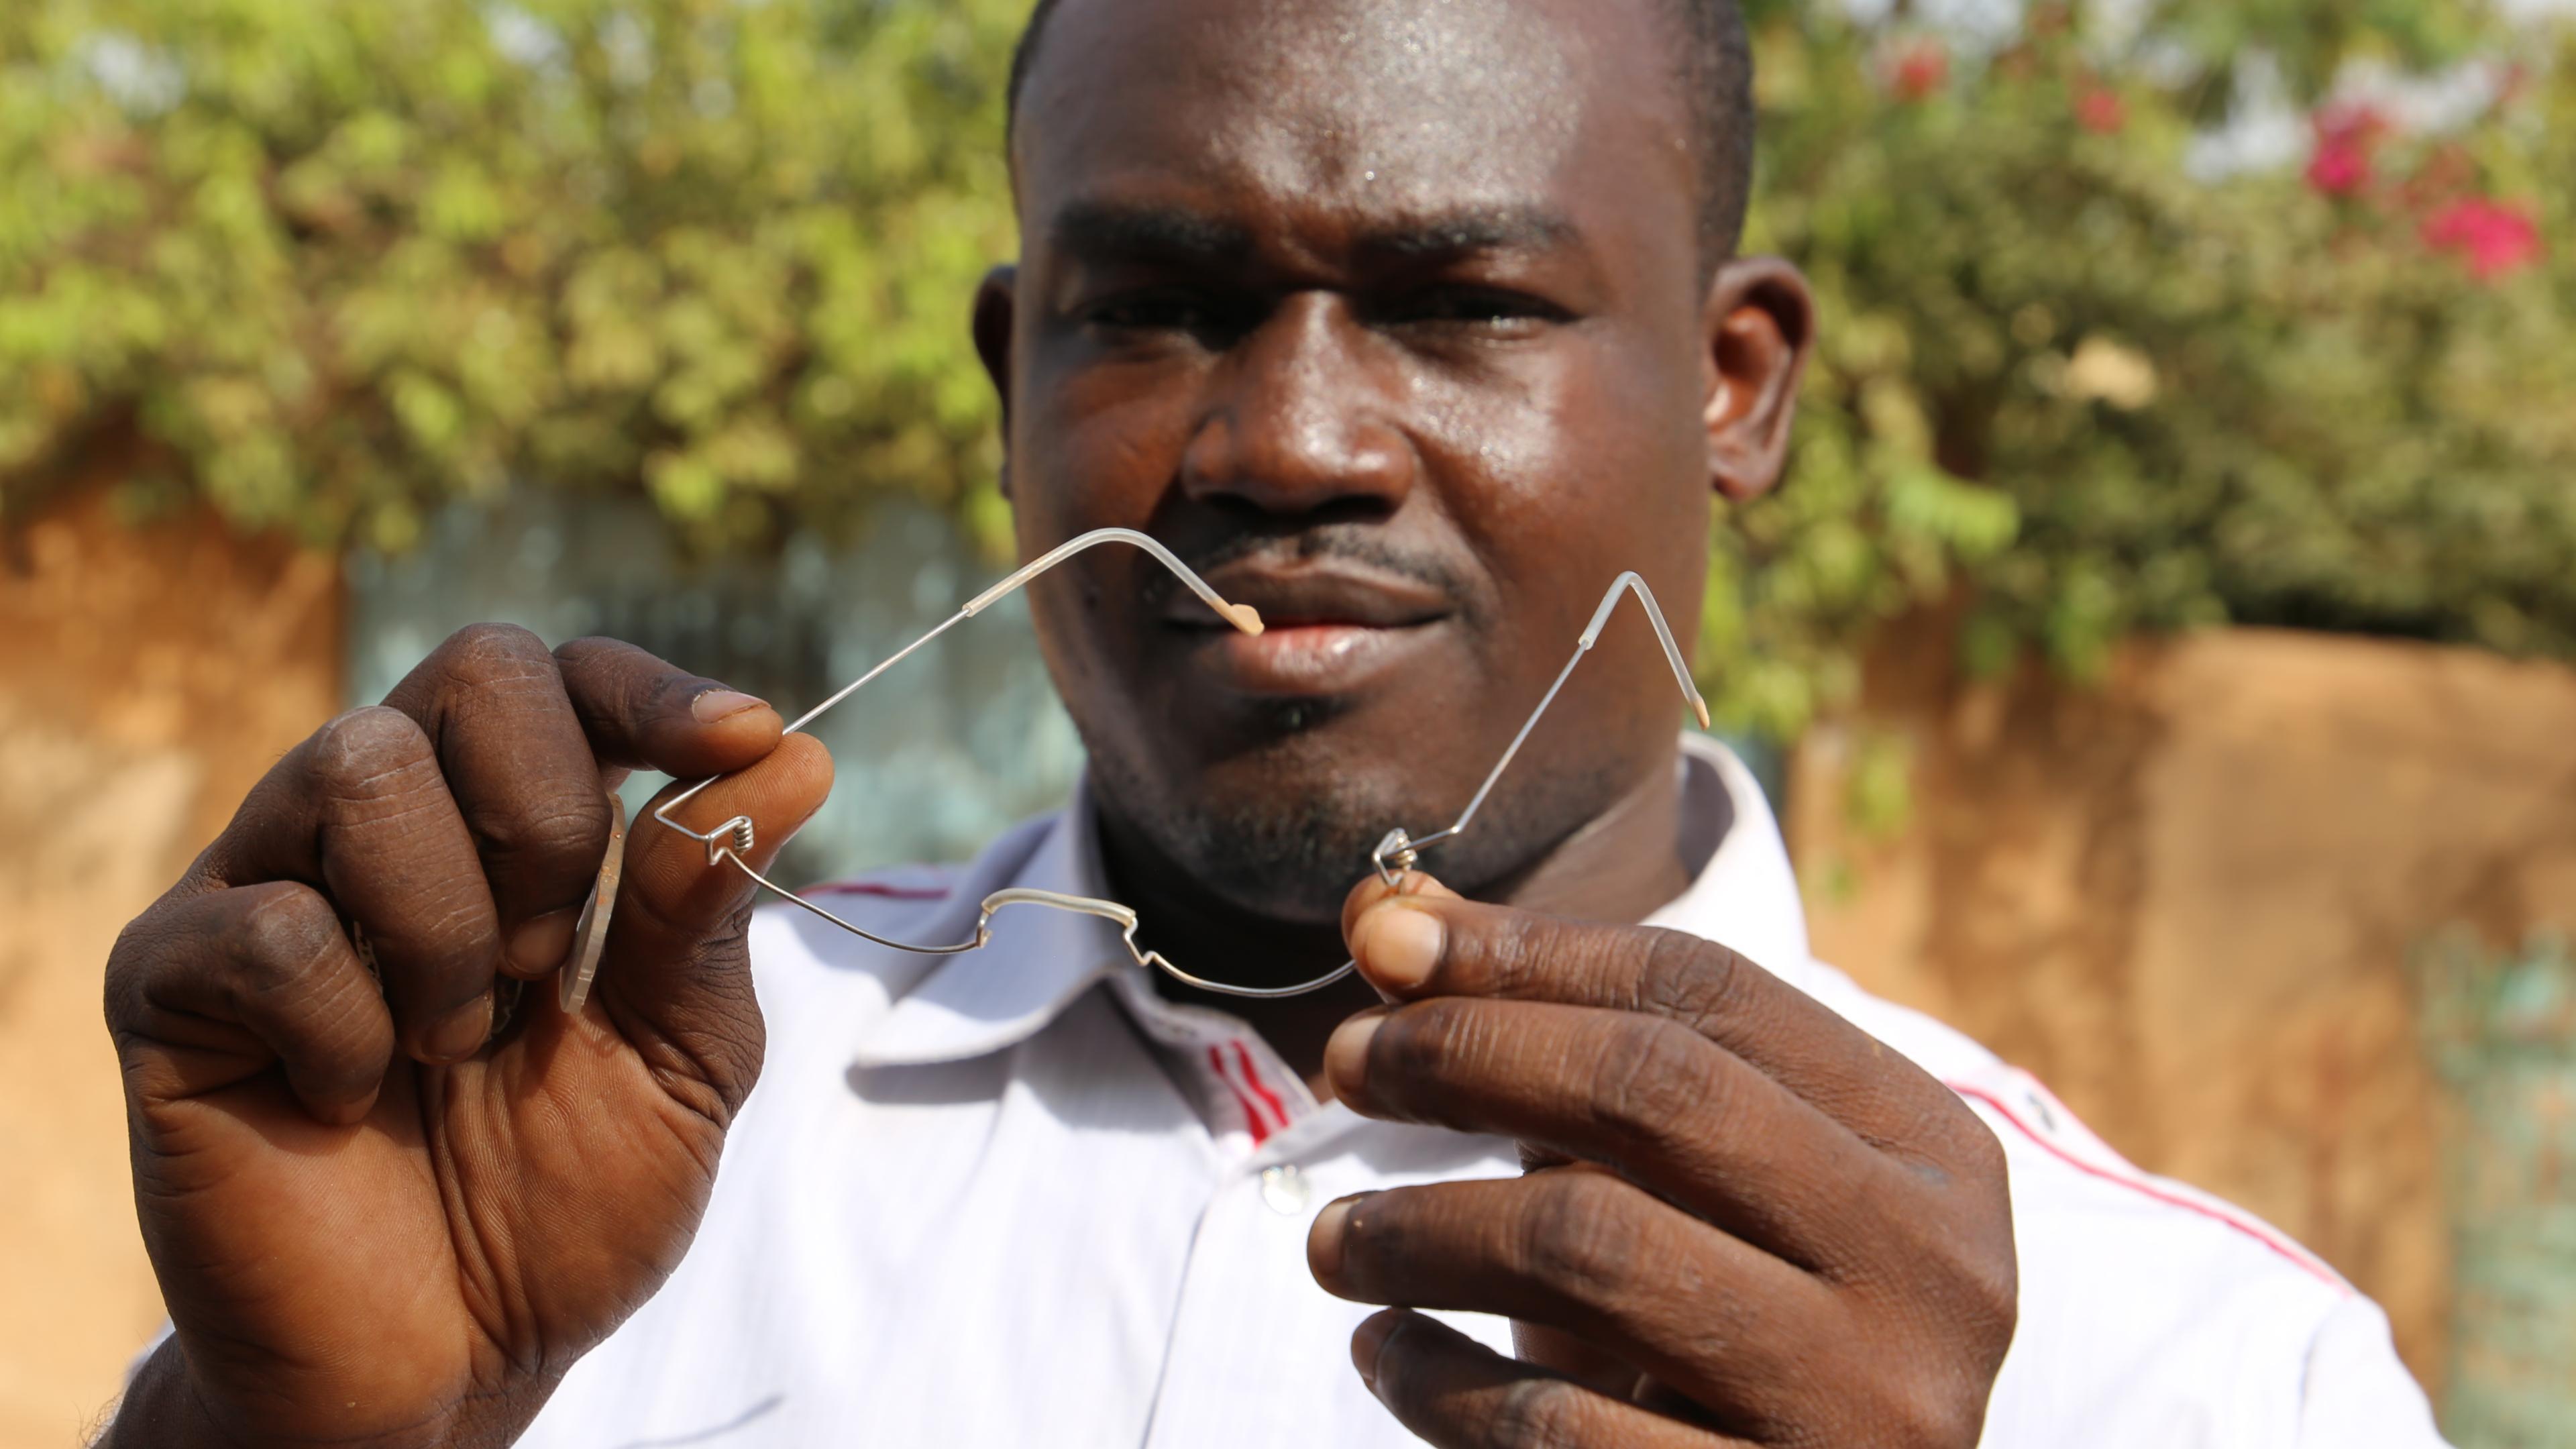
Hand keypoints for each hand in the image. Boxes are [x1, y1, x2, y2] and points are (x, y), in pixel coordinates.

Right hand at [102, 626, 832, 1448]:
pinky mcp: (171, 977)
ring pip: (357, 767)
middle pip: (472, 669)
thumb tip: (795, 761)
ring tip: (454, 1044)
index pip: (564, 678)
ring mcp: (264, 883)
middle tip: (547, 964)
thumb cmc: (567, 1204)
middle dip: (548, 812)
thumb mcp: (684, 1058)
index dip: (654, 690)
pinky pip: (270, 927)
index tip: (742, 737)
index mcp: (507, 823)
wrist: (448, 1363)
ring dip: (450, 926)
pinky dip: (346, 1027)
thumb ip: (708, 912)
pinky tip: (350, 1098)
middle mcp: (382, 822)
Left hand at [1308, 873, 2015, 1446]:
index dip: (1530, 952)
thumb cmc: (1722, 1332)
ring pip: (1591, 1246)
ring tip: (1336, 1238)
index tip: (1381, 945)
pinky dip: (1437, 1379)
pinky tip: (1385, 1351)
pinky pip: (1554, 1427)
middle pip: (1655, 1092)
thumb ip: (1552, 1040)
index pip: (1709, 993)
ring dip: (1420, 1226)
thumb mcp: (1672, 1184)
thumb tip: (1379, 917)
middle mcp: (1929, 1271)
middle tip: (1345, 1065)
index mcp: (1930, 1152)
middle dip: (1468, 1055)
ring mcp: (1865, 1406)